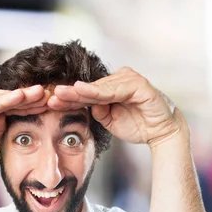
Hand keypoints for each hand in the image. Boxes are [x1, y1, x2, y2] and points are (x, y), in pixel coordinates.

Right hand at [0, 86, 50, 175]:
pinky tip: (18, 97)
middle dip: (30, 96)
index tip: (53, 102)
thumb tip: (20, 113)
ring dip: (20, 96)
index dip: (32, 102)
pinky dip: (2, 101)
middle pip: (8, 96)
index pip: (13, 101)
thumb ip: (6, 124)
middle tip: (51, 92)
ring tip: (39, 93)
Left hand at [49, 67, 181, 145]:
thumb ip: (98, 111)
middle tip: (49, 96)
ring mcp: (130, 79)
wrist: (162, 133)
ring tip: (60, 94)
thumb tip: (85, 105)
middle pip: (90, 86)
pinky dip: (98, 91)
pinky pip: (115, 89)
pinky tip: (82, 91)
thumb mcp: (110, 121)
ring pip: (99, 86)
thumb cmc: (138, 125)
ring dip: (80, 91)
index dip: (69, 97)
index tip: (50, 103)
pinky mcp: (139, 85)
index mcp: (112, 86)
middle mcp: (120, 79)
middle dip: (69, 93)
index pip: (87, 92)